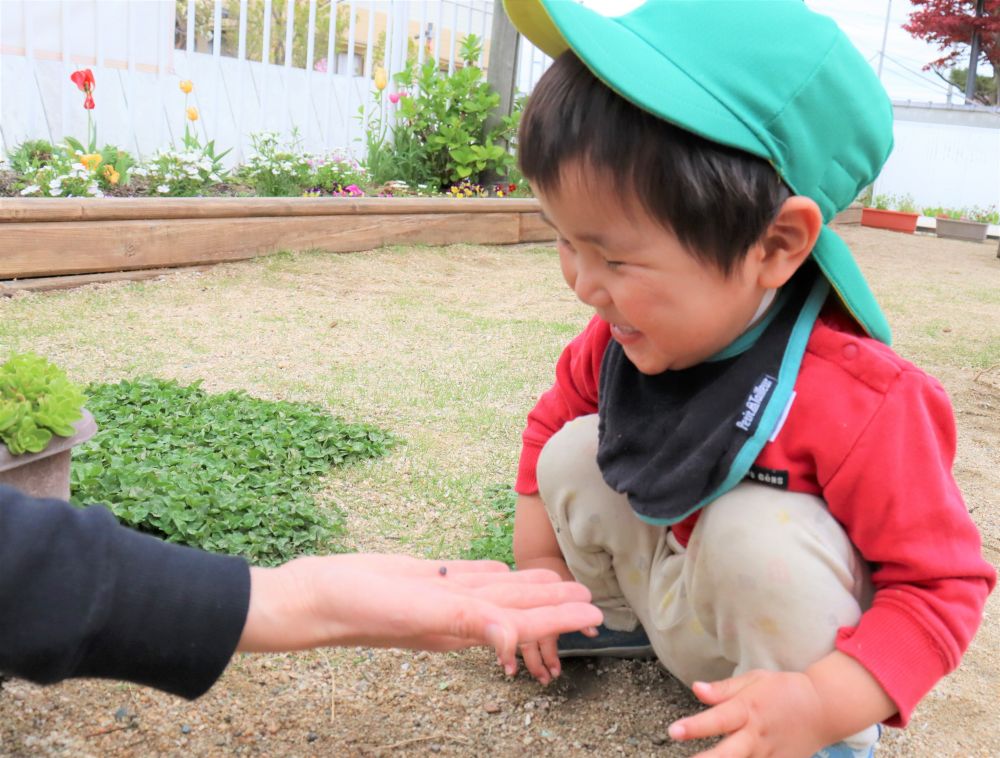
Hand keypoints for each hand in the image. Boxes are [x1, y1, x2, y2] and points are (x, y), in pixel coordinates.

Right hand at [238, 553, 602, 675]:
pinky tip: (502, 572)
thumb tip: (512, 640)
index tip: (594, 616)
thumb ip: (466, 620)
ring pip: (495, 591)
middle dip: (554, 607)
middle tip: (590, 605)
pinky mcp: (422, 578)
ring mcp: (439, 596)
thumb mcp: (416, 612)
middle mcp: (457, 613)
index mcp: (461, 624)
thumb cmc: (361, 607)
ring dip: (528, 589)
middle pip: (518, 607)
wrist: (314, 595)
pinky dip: (490, 575)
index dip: (559, 618)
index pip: (523, 621)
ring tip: (558, 586)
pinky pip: (466, 576)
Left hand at [667, 651, 895, 756]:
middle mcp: (756, 735)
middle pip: (729, 754)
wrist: (824, 708)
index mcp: (748, 710)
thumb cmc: (784, 690)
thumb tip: (696, 689)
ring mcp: (769, 754)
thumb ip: (723, 690)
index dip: (694, 727)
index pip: (717, 720)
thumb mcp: (754, 680)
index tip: (673, 731)